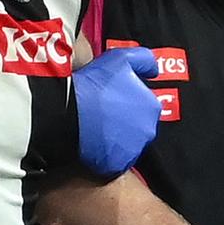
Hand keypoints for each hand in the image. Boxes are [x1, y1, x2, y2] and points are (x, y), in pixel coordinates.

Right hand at [73, 47, 161, 177]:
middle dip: (122, 121)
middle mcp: (148, 131)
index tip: (109, 99)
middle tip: (100, 113)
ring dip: (114, 138)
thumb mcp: (121, 58)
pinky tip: (89, 142)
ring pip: (125, 144)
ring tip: (93, 128)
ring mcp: (132, 151)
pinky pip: (111, 160)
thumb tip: (154, 71)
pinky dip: (103, 154)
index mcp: (151, 106)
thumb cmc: (95, 83)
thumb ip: (144, 60)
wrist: (69, 110)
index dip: (125, 101)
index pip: (143, 106)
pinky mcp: (115, 166)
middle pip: (136, 126)